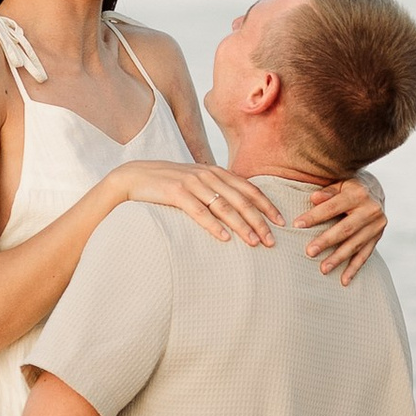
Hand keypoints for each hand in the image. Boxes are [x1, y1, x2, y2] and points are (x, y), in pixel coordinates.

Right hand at [116, 157, 278, 244]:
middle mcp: (207, 175)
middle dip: (259, 221)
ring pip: (224, 206)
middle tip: (271, 240)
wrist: (134, 177)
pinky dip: (214, 225)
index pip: (249, 188)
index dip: (266, 205)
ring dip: (241, 226)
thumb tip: (239, 206)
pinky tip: (225, 238)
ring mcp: (192, 183)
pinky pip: (199, 212)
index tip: (280, 222)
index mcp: (216, 172)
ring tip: (254, 242)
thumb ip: (216, 190)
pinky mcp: (176, 193)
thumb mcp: (196, 182)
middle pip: (241, 199)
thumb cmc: (168, 184)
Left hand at [302, 175, 386, 284]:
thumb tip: (312, 198)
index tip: (297, 225)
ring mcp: (376, 225)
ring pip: (355, 245)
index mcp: (358, 193)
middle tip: (309, 252)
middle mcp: (370, 209)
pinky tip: (344, 280)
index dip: (315, 216)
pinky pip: (365, 255)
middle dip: (327, 241)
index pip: (333, 206)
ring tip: (323, 269)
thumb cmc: (347, 188)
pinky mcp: (378, 238)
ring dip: (338, 258)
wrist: (374, 192)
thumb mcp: (338, 184)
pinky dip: (354, 269)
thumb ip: (326, 192)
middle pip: (346, 228)